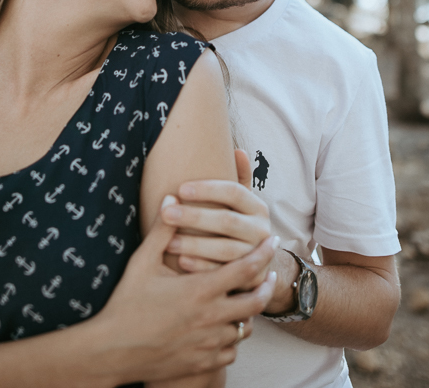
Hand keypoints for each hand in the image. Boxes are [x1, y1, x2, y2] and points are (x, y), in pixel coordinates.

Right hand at [93, 202, 277, 383]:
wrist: (113, 351)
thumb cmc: (126, 303)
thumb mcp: (142, 262)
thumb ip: (161, 230)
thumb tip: (171, 196)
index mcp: (200, 290)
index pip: (245, 267)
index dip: (262, 253)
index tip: (270, 241)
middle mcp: (211, 317)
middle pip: (256, 301)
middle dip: (266, 286)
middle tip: (267, 275)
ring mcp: (210, 343)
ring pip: (245, 328)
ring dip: (247, 314)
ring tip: (243, 302)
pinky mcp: (204, 362)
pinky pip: (231, 351)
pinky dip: (232, 340)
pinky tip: (224, 330)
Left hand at [162, 149, 273, 286]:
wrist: (257, 265)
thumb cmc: (238, 227)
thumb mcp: (241, 204)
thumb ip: (239, 178)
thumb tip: (238, 150)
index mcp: (258, 207)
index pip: (234, 191)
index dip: (207, 189)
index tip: (180, 189)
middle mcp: (262, 229)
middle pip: (227, 220)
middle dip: (194, 217)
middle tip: (165, 213)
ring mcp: (258, 255)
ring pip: (225, 249)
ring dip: (195, 245)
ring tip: (167, 242)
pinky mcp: (250, 277)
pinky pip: (223, 272)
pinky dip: (201, 267)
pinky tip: (180, 262)